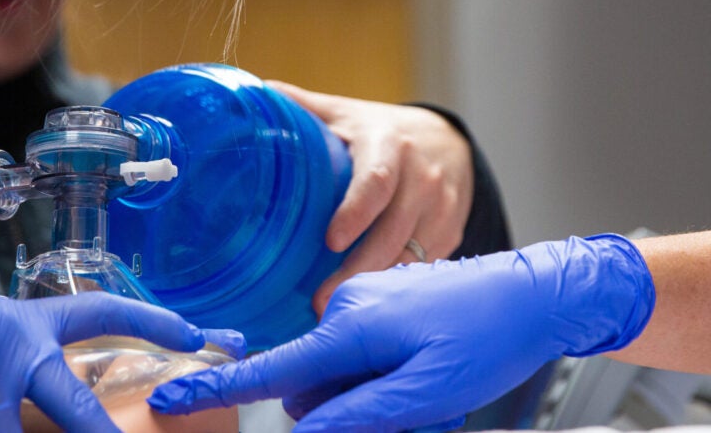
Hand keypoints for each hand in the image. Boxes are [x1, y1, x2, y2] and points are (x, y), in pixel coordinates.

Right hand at [148, 235, 654, 432]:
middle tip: (417, 410)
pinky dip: (387, 373)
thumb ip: (360, 413)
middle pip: (314, 384)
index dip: (220, 390)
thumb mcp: (426, 392)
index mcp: (351, 326)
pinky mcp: (385, 302)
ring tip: (433, 390)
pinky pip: (364, 353)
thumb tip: (306, 432)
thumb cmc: (490, 336)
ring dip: (374, 392)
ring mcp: (366, 301)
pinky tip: (431, 372)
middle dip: (349, 408)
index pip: (273, 369)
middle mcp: (349, 306)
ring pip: (342, 372)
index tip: (172, 401)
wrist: (538, 292)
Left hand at [265, 80, 473, 313]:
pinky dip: (398, 287)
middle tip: (323, 301)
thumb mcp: (344, 112)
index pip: (377, 182)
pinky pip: (424, 267)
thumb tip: (249, 92)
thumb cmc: (380, 131)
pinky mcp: (451, 234)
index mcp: (389, 145)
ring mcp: (441, 209)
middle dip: (359, 270)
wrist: (447, 141)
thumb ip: (300, 106)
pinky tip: (373, 305)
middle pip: (393, 232)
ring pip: (411, 257)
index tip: (331, 241)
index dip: (356, 212)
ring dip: (377, 287)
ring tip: (341, 312)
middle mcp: (422, 178)